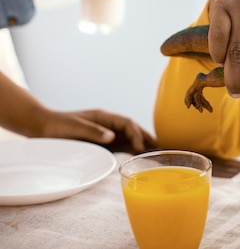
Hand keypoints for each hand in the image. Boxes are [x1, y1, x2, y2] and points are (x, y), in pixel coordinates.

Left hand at [39, 108, 156, 152]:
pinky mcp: (102, 143)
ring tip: (156, 156)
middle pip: (133, 130)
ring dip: (143, 146)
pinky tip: (140, 158)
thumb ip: (93, 131)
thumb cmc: (56, 125)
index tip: (141, 148)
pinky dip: (132, 151)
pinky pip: (122, 146)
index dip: (137, 135)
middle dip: (147, 139)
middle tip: (161, 150)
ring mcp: (107, 134)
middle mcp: (108, 125)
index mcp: (104, 117)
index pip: (127, 124)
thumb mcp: (74, 127)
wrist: (40, 127)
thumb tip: (111, 137)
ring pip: (130, 139)